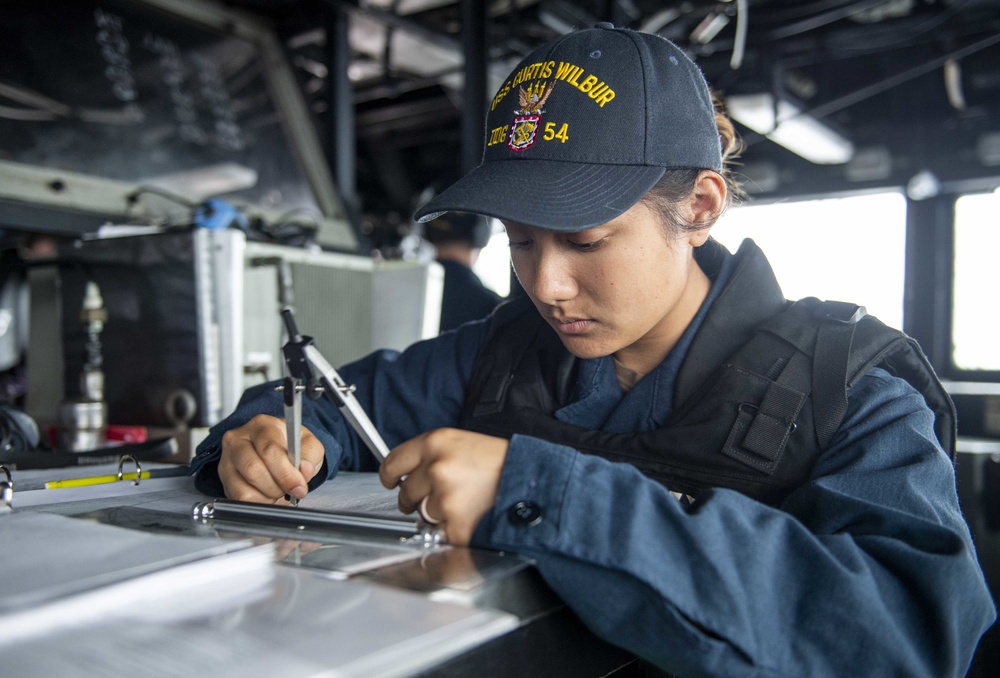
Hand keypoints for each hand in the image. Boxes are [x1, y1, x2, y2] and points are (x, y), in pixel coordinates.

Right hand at [218, 414, 323, 503]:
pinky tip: (265, 492)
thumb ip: (310, 456)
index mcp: (262, 425)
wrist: (276, 453)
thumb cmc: (291, 447)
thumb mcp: (308, 446)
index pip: (269, 449)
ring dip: (267, 496)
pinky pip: (239, 499)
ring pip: (244, 488)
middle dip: (277, 486)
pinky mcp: (224, 478)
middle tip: (289, 489)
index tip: (299, 487)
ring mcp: (227, 459)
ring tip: (277, 488)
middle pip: (253, 470)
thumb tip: (305, 469)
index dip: (286, 473)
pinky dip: (257, 501)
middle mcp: (239, 438)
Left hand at [379, 428, 508, 545]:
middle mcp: (437, 468)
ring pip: (423, 514)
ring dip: (438, 514)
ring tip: (466, 503)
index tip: (390, 481)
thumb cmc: (505, 463)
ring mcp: (445, 498)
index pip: (394, 461)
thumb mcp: (465, 444)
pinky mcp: (455, 526)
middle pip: (406, 492)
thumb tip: (410, 474)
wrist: (535, 483)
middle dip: (417, 498)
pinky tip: (472, 517)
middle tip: (443, 495)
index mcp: (437, 442)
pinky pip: (440, 532)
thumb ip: (435, 455)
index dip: (389, 475)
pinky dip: (453, 530)